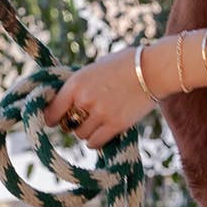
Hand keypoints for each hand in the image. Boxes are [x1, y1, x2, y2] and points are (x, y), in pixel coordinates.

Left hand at [40, 44, 156, 150]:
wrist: (154, 69)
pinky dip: (95, 141)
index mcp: (76, 83)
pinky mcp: (115, 125)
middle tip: (82, 119)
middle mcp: (84, 100)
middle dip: (72, 123)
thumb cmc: (126, 64)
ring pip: (81, 135)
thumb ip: (82, 84)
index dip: (52, 117)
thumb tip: (68, 99)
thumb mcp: (96, 67)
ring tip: (96, 123)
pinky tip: (101, 134)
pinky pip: (95, 142)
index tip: (55, 120)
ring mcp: (100, 114)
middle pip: (67, 124)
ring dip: (86, 132)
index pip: (52, 109)